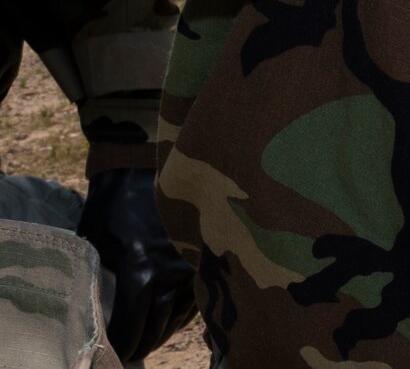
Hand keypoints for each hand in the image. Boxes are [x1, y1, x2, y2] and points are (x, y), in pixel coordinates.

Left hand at [76, 168, 197, 361]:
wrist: (149, 164)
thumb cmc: (114, 203)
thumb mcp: (95, 243)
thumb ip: (103, 279)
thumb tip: (103, 311)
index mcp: (142, 272)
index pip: (132, 328)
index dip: (121, 345)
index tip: (113, 351)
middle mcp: (173, 273)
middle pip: (158, 328)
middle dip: (143, 342)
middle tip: (132, 348)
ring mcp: (195, 265)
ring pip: (180, 315)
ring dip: (164, 329)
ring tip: (150, 334)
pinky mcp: (209, 255)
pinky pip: (197, 296)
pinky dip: (182, 311)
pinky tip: (170, 315)